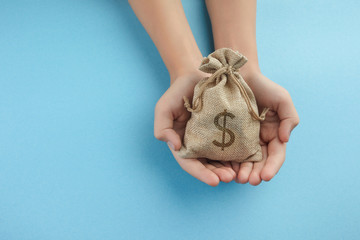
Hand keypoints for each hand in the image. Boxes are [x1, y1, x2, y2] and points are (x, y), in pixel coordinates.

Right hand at [154, 71, 237, 185]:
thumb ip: (162, 128)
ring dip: (229, 168)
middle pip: (207, 165)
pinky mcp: (225, 130)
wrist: (194, 76)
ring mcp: (211, 138)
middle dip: (218, 174)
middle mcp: (197, 144)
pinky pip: (232, 145)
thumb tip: (175, 146)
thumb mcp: (163, 109)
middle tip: (230, 177)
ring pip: (220, 159)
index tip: (214, 181)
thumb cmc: (176, 93)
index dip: (201, 173)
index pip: (190, 163)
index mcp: (182, 143)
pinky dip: (238, 155)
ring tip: (239, 174)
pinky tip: (246, 160)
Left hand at [234, 70, 299, 184]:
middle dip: (257, 173)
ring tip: (238, 179)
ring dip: (243, 172)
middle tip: (250, 181)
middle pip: (260, 163)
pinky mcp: (228, 137)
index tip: (266, 176)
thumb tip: (284, 140)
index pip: (276, 155)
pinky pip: (229, 153)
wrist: (237, 75)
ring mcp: (242, 140)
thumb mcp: (282, 99)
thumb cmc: (262, 86)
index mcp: (273, 135)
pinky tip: (226, 170)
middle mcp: (258, 141)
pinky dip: (229, 163)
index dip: (272, 167)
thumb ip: (289, 118)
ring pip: (244, 161)